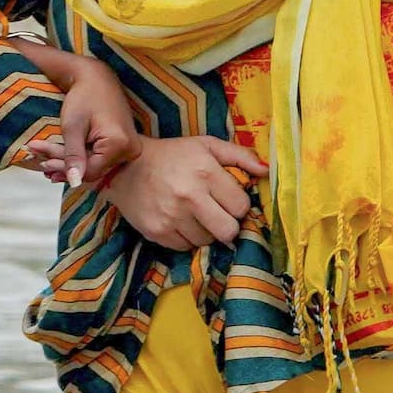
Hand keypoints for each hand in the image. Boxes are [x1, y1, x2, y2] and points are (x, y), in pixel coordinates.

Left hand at [51, 57, 148, 187]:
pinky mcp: (123, 145)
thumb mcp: (73, 127)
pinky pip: (99, 158)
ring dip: (70, 163)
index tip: (43, 164)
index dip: (65, 170)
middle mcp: (130, 149)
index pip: (90, 170)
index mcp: (120, 144)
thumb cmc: (84, 96)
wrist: (97, 77)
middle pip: (92, 169)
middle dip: (64, 165)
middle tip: (40, 161)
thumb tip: (74, 182)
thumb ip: (73, 156)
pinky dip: (80, 157)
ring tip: (45, 162)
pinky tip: (61, 159)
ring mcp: (129, 147)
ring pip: (94, 165)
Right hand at [99, 133, 263, 252]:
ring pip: (207, 241)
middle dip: (227, 225)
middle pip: (228, 231)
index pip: (241, 207)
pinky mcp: (157, 232)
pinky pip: (185, 247)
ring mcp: (171, 217)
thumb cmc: (172, 155)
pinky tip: (179, 221)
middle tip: (217, 214)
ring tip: (195, 215)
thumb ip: (240, 156)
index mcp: (206, 172)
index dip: (238, 206)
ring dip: (206, 232)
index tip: (227, 200)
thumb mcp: (206, 145)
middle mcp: (189, 196)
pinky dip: (186, 238)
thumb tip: (268, 172)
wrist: (124, 167)